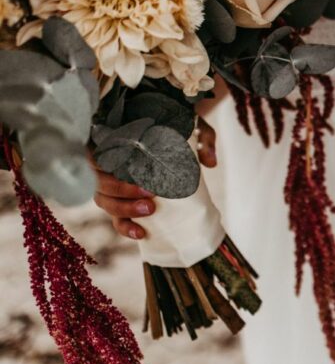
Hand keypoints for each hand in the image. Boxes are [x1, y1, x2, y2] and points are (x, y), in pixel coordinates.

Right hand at [92, 117, 216, 239]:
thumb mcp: (195, 130)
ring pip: (104, 201)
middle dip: (122, 189)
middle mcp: (109, 165)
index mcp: (118, 142)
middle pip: (99, 181)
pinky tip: (141, 233)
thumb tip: (210, 162)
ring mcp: (113, 186)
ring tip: (148, 210)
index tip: (131, 166)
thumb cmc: (181, 132)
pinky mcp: (122, 204)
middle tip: (149, 193)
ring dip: (124, 209)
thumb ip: (204, 139)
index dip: (109, 162)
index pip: (96, 153)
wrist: (179, 140)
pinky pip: (116, 219)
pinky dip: (126, 228)